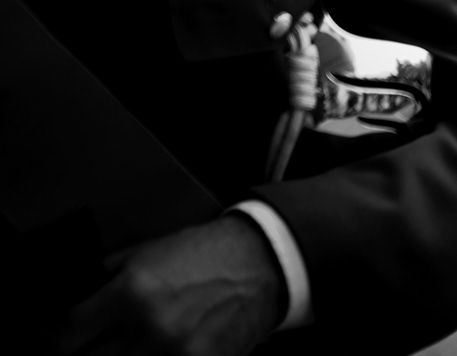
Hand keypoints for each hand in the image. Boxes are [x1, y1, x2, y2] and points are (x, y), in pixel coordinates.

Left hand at [59, 215, 285, 355]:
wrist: (264, 260)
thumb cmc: (209, 252)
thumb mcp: (148, 251)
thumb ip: (106, 279)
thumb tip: (73, 303)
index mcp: (132, 293)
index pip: (64, 336)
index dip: (50, 343)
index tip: (53, 343)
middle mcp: (150, 328)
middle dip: (85, 354)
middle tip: (95, 344)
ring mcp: (176, 354)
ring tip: (132, 344)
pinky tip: (157, 349)